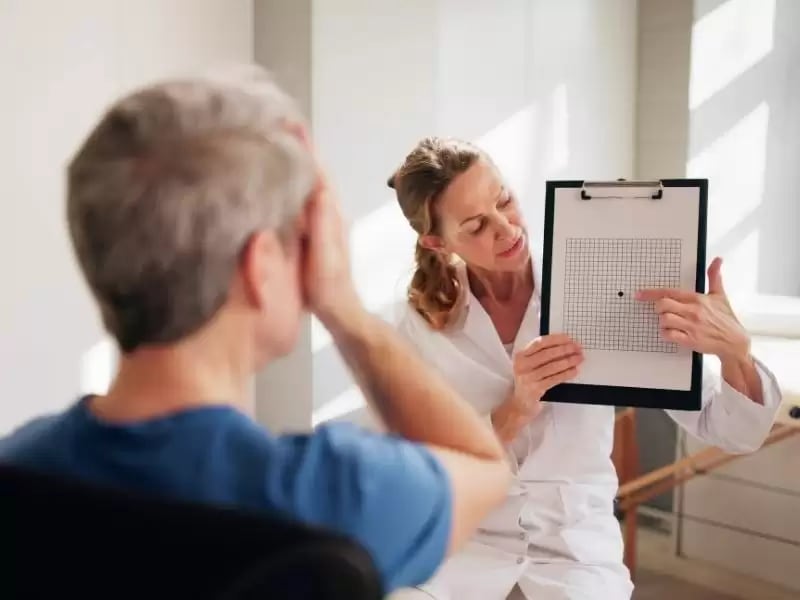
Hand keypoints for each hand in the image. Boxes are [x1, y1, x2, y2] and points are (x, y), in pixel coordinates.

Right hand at [288, 124, 359, 324]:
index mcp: (331, 215)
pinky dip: (290, 183)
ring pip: (307, 184)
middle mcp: (329, 212)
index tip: (291, 123)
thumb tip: (320, 190)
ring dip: (294, 162)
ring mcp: (322, 222)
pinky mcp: (313, 232)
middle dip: (297, 147)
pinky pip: (300, 199)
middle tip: (276, 122)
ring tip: (273, 142)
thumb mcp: (324, 259)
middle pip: (312, 171)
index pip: (318, 172)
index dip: (305, 148)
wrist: (340, 312)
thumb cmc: (329, 290)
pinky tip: (275, 182)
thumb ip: (323, 227)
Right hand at [491, 335, 582, 442]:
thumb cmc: (528, 383)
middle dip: (565, 349)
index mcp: (521, 356)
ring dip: (568, 361)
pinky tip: (574, 371)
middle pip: (547, 353)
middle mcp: (522, 365)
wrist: (520, 405)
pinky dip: (566, 374)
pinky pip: (554, 379)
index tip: (569, 339)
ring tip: (579, 358)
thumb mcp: (529, 366)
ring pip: (552, 366)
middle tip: (577, 348)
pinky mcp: (535, 389)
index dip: (556, 339)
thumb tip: (565, 346)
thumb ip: (541, 355)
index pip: (540, 343)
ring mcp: (528, 378)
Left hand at [635, 257, 749, 360]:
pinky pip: (668, 335)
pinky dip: (665, 334)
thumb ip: (714, 277)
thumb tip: (717, 260)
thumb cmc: (726, 319)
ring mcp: (691, 326)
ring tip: (671, 322)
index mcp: (697, 299)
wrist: (735, 342)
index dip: (651, 293)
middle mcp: (693, 311)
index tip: (638, 294)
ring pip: (663, 320)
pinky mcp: (690, 340)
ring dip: (662, 321)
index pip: (669, 292)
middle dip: (658, 308)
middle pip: (662, 305)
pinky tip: (672, 332)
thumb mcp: (720, 296)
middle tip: (663, 311)